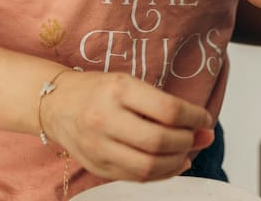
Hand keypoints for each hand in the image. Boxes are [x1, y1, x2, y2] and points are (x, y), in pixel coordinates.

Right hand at [41, 70, 214, 181]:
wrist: (56, 103)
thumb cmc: (99, 90)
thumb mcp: (130, 84)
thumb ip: (164, 105)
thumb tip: (203, 128)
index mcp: (118, 90)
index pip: (167, 109)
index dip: (193, 117)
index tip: (204, 118)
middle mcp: (105, 119)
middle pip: (158, 141)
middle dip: (187, 141)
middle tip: (197, 136)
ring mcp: (98, 146)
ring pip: (148, 166)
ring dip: (177, 162)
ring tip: (186, 151)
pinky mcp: (97, 166)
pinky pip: (136, 177)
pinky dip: (160, 174)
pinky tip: (171, 164)